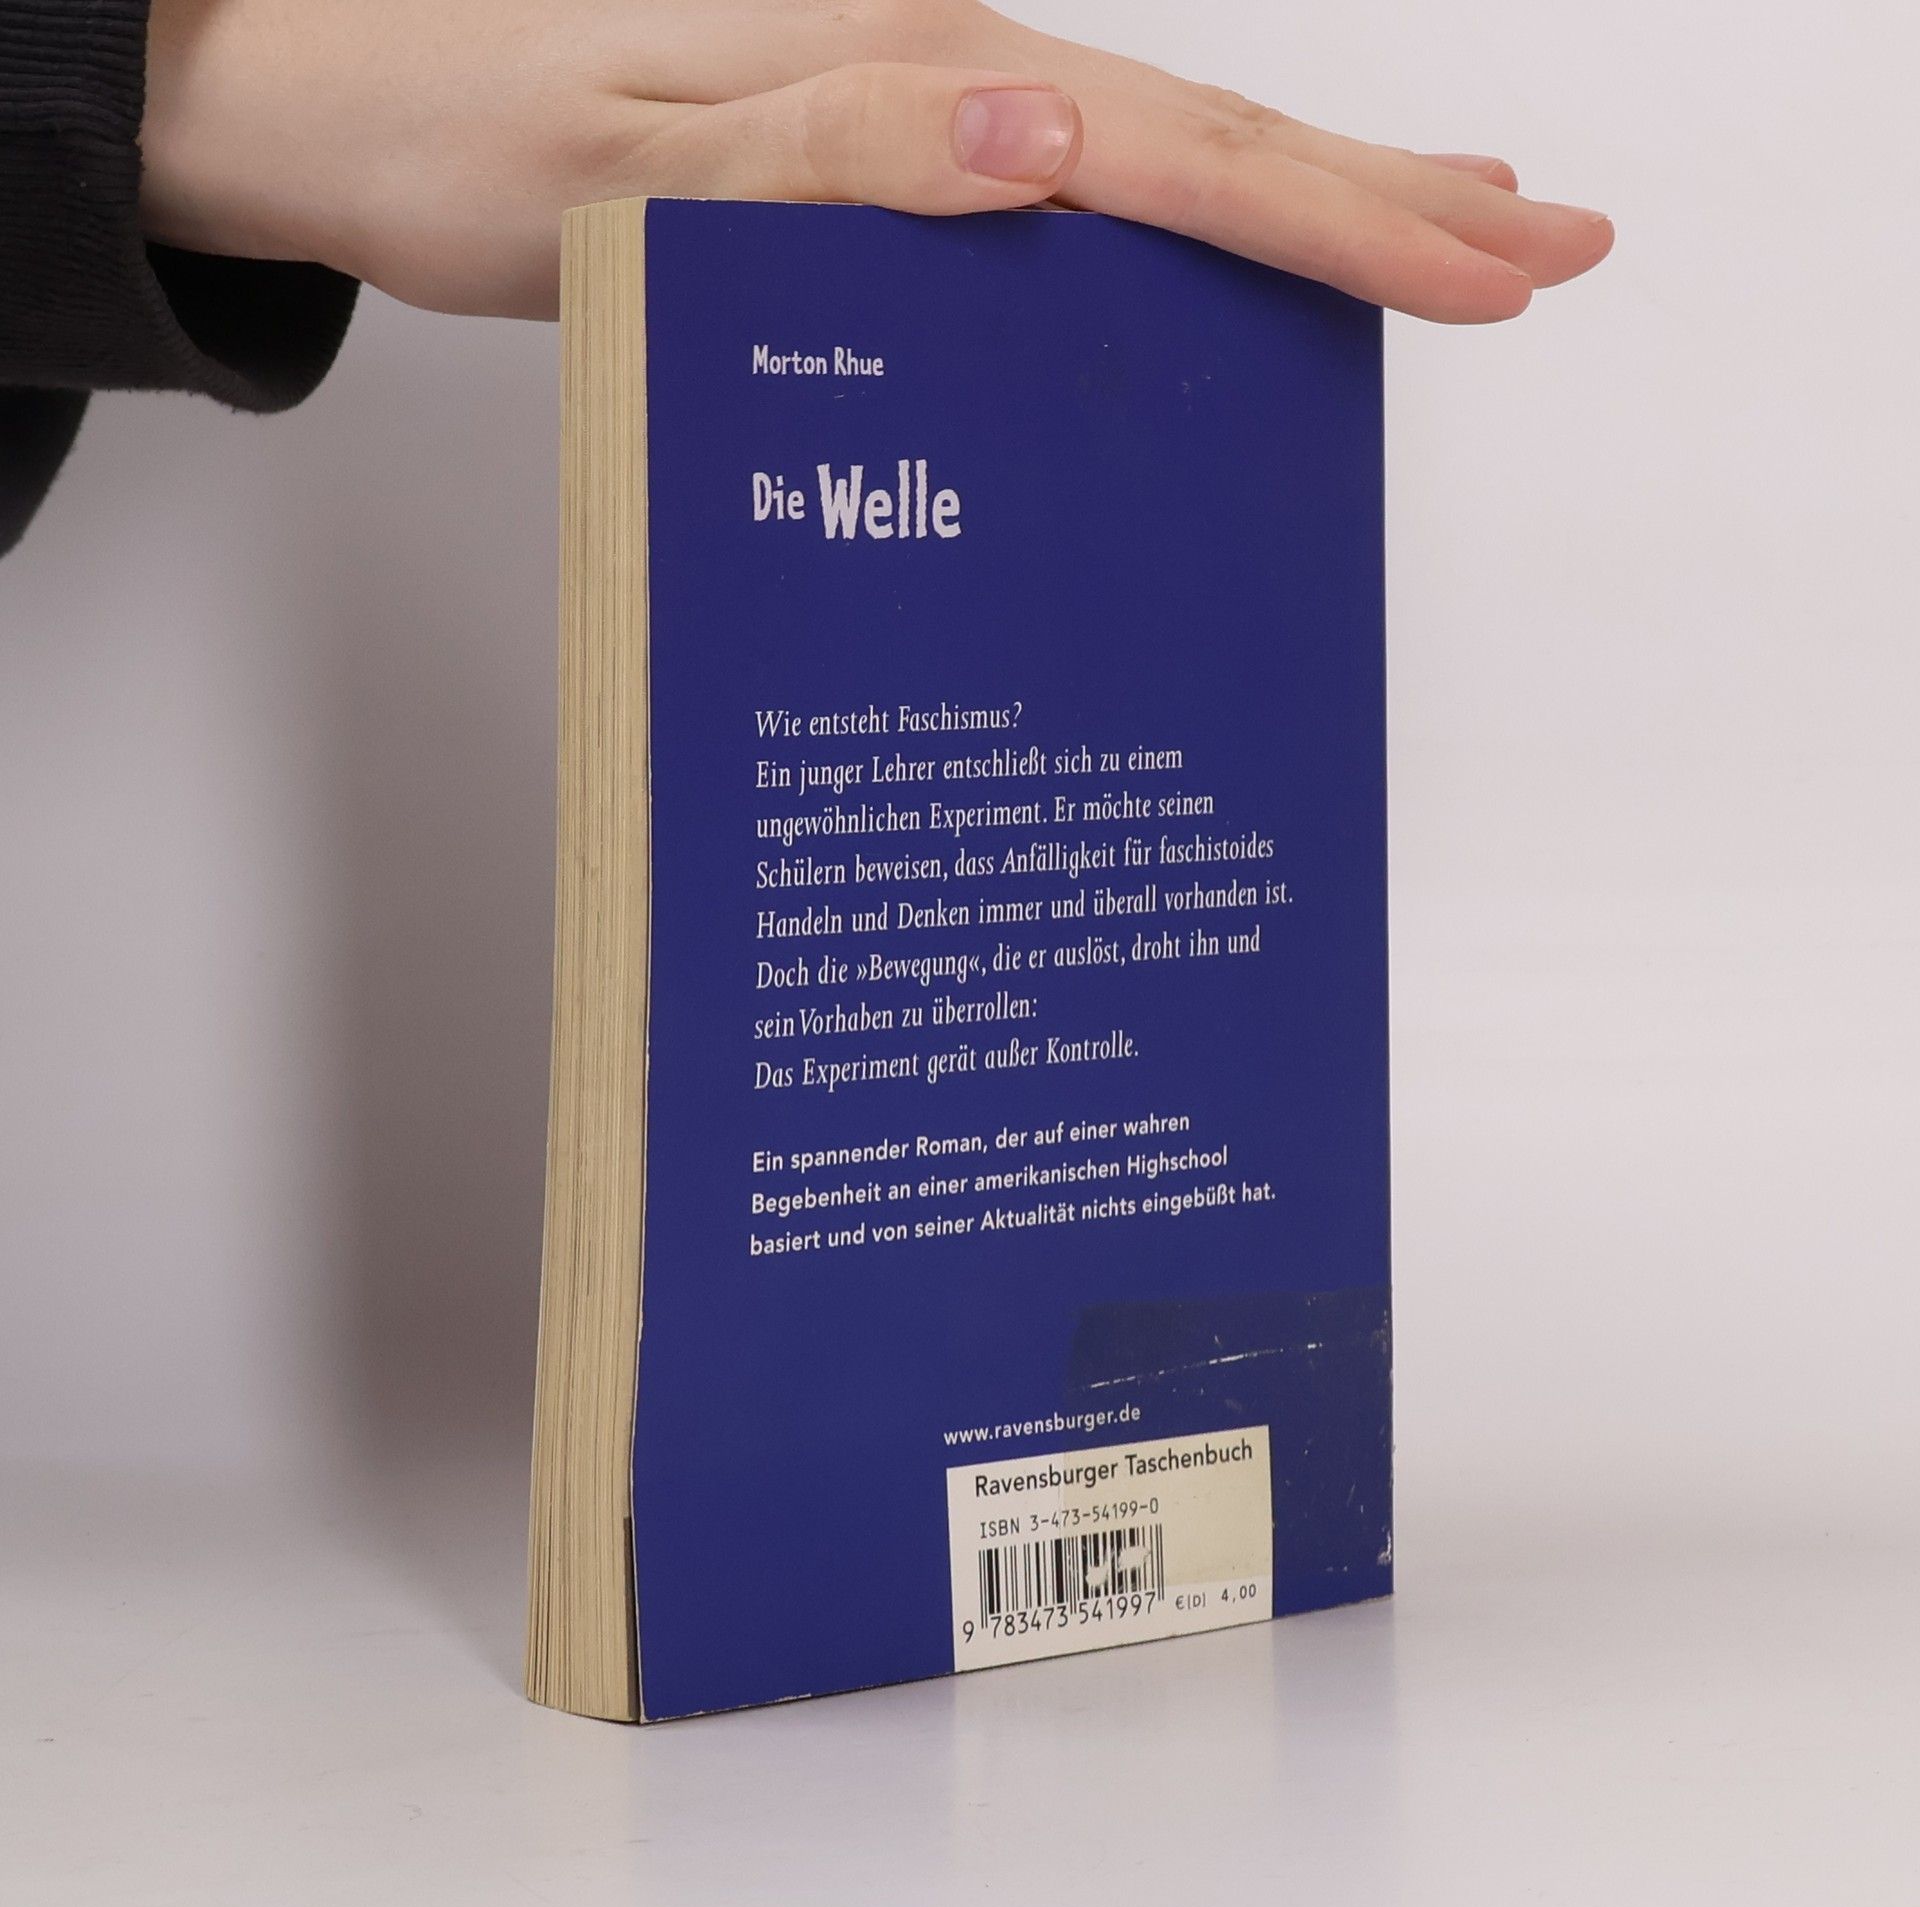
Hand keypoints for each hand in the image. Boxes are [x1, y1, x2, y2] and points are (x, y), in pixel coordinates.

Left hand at [143, 0, 1611, 323]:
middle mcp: (937, 65)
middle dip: (1388, 199)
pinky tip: (1220, 229)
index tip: (1501, 262)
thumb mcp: (644, 169)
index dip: (1350, 217)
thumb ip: (844, 154)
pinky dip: (1182, 206)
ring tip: (1448, 226)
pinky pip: (1074, 180)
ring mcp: (915, 91)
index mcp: (913, 75)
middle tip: (1550, 242)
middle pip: (1210, 132)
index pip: (1182, 154)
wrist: (341, 97)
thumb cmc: (467, 145)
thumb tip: (1049, 146)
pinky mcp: (880, 133)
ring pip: (1158, 147)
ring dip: (1311, 192)